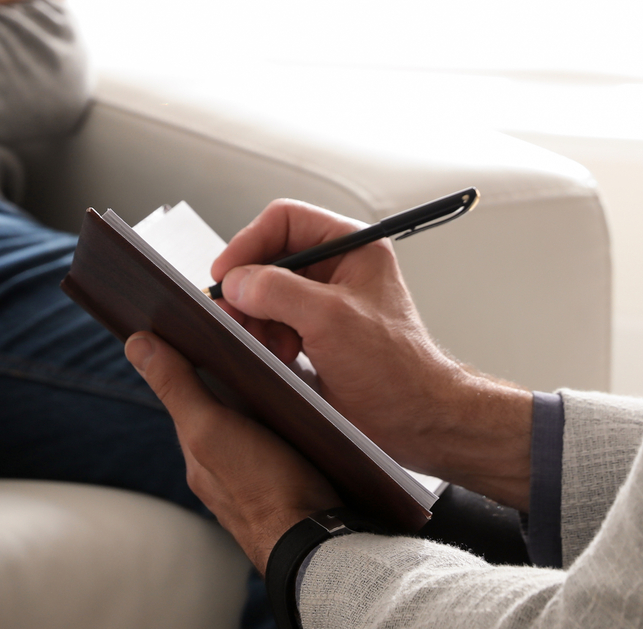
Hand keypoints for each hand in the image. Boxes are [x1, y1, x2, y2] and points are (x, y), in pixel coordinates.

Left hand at [125, 331, 340, 568]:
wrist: (321, 543)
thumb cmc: (264, 487)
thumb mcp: (211, 428)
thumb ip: (177, 386)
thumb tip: (136, 343)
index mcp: (198, 453)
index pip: (187, 391)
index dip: (190, 354)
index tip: (202, 319)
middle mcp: (221, 467)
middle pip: (221, 404)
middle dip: (232, 372)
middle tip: (253, 331)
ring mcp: (257, 475)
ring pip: (253, 420)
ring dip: (263, 393)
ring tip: (285, 358)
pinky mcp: (292, 479)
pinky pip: (282, 437)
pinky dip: (287, 416)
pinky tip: (305, 403)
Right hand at [212, 200, 534, 510]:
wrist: (416, 421)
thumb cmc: (395, 368)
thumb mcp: (330, 320)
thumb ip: (278, 291)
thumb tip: (236, 281)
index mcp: (352, 246)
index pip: (285, 220)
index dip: (250, 241)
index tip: (226, 272)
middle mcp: (338, 269)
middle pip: (270, 257)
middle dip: (249, 287)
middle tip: (231, 313)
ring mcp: (326, 303)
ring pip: (267, 293)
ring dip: (255, 317)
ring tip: (262, 342)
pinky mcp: (317, 334)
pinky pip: (273, 323)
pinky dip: (265, 338)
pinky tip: (277, 357)